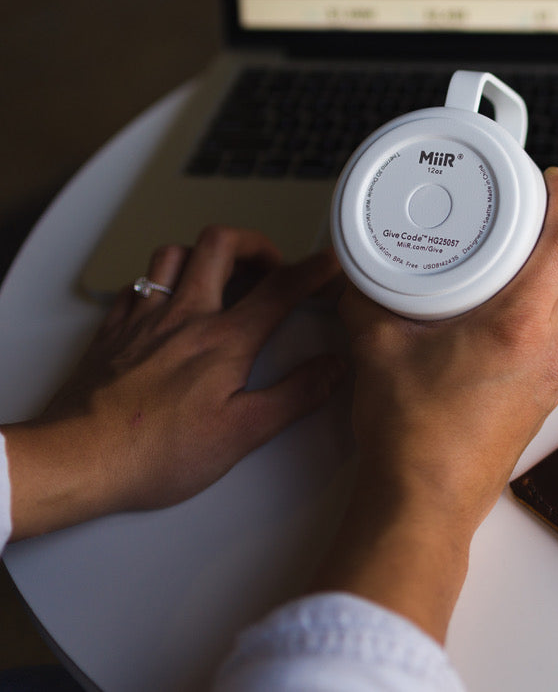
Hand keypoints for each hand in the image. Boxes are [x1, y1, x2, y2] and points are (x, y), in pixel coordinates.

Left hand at [4, 226, 344, 540]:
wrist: (79, 459)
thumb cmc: (153, 452)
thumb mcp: (243, 433)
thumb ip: (295, 395)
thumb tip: (332, 369)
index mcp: (223, 341)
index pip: (280, 288)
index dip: (313, 269)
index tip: (329, 264)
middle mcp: (184, 317)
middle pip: (221, 246)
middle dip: (256, 244)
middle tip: (273, 263)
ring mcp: (144, 319)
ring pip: (174, 253)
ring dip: (206, 254)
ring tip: (223, 273)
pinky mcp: (114, 331)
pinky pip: (139, 283)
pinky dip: (162, 279)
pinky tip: (169, 299)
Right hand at [315, 168, 557, 640]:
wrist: (426, 502)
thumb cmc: (411, 437)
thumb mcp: (375, 346)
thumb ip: (363, 295)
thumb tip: (353, 269)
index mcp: (520, 325)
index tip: (557, 178)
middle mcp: (550, 345)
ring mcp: (554, 370)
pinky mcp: (547, 390)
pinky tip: (542, 290)